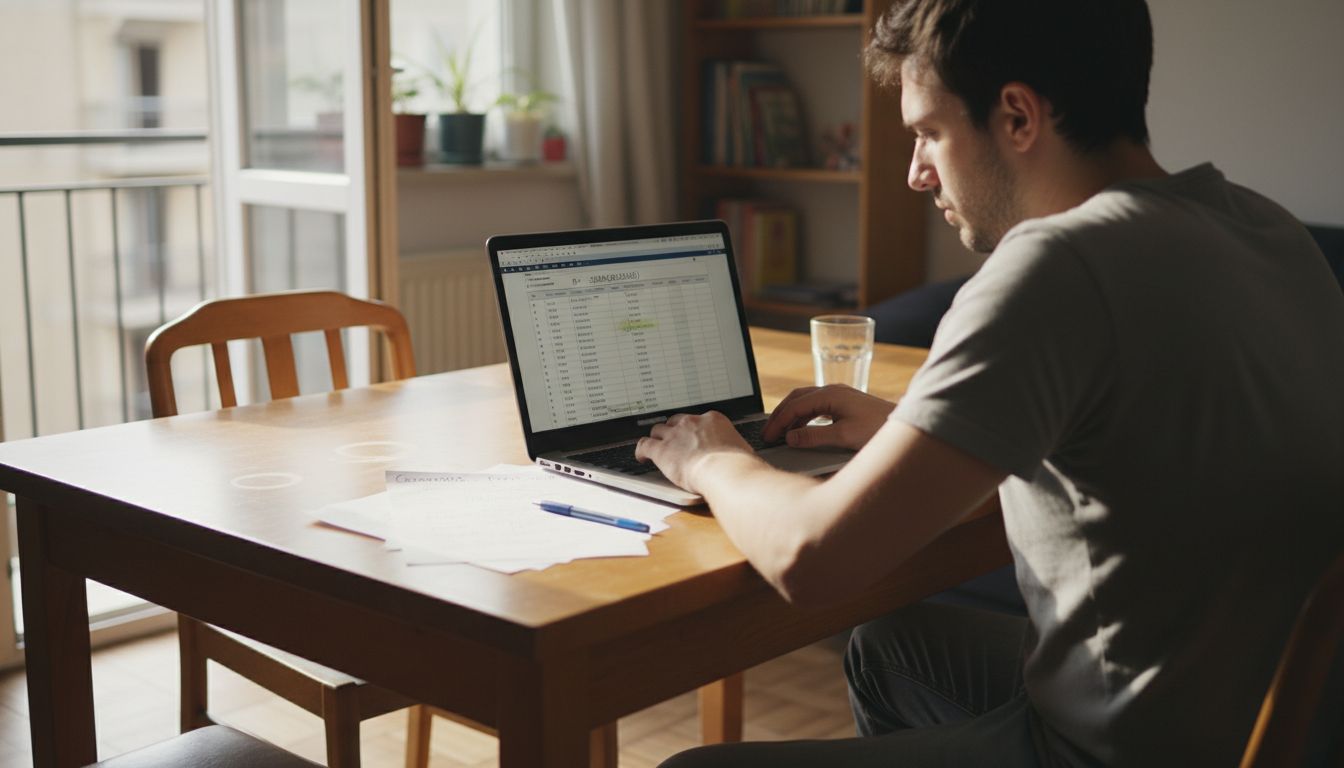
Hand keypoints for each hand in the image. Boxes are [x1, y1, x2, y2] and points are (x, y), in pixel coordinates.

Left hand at [634, 411, 756, 492]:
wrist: (725, 471)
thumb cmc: (737, 464)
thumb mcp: (741, 448)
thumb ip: (733, 447)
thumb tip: (739, 454)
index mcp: (712, 419)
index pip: (697, 419)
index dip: (691, 429)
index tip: (691, 435)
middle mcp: (691, 423)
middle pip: (674, 421)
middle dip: (673, 431)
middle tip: (673, 441)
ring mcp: (675, 435)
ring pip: (658, 430)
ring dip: (657, 439)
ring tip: (655, 447)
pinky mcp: (662, 450)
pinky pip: (644, 445)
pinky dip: (641, 451)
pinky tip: (642, 457)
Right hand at [762, 385, 895, 450]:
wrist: (905, 426)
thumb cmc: (877, 429)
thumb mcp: (844, 436)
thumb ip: (814, 436)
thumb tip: (790, 437)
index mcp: (830, 395)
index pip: (794, 406)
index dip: (778, 421)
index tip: (768, 436)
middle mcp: (832, 391)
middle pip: (796, 399)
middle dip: (780, 415)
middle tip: (768, 434)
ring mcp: (839, 396)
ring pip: (805, 402)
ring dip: (791, 417)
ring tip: (781, 434)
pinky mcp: (844, 404)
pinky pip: (815, 407)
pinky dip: (803, 418)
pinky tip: (801, 430)